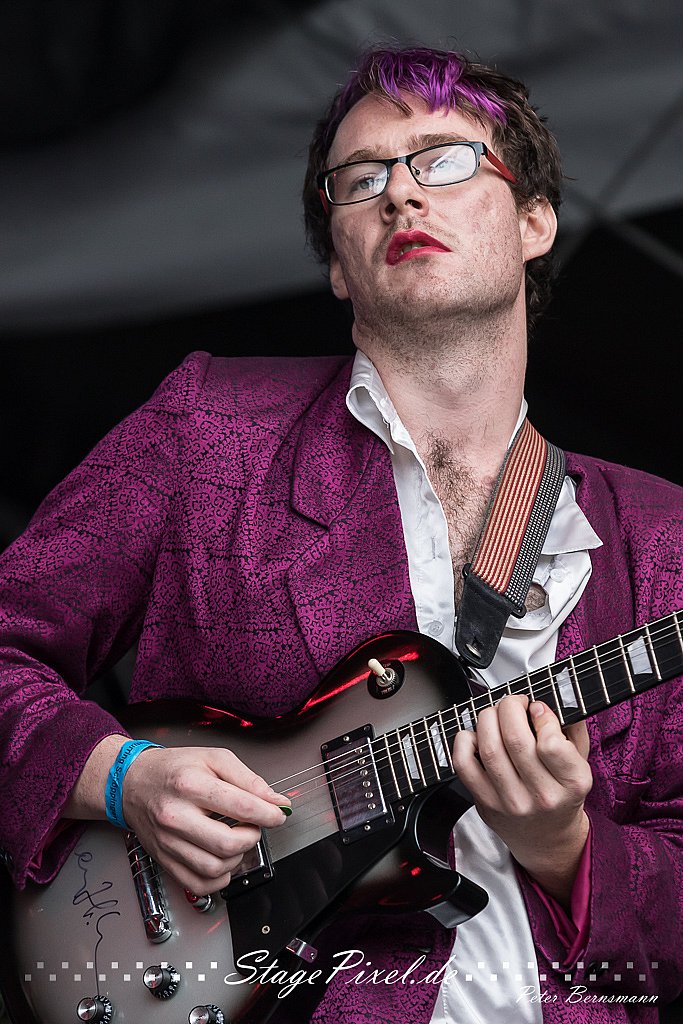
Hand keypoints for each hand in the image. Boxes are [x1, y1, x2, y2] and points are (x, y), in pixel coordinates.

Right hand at [121, 745, 289, 893]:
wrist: (132, 782)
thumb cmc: (174, 769)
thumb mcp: (214, 758)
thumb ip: (248, 778)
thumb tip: (276, 801)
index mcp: (190, 784)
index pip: (242, 806)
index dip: (269, 814)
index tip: (279, 814)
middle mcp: (176, 815)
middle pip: (228, 843)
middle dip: (253, 836)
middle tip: (254, 826)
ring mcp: (168, 842)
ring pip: (215, 868)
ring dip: (237, 857)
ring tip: (237, 839)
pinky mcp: (164, 860)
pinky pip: (199, 885)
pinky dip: (220, 878)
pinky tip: (222, 858)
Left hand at [452, 695, 591, 904]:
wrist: (547, 838)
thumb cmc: (562, 793)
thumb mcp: (581, 761)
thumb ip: (573, 727)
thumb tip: (550, 697)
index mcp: (571, 783)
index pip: (551, 744)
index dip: (541, 715)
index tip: (538, 708)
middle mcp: (541, 795)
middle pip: (515, 740)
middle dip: (510, 707)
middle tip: (514, 703)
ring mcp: (510, 802)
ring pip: (489, 748)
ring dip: (488, 719)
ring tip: (496, 714)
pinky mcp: (485, 804)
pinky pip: (464, 765)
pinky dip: (464, 741)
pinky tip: (476, 735)